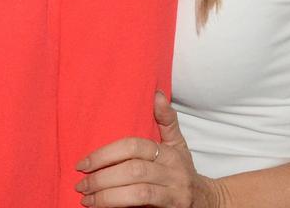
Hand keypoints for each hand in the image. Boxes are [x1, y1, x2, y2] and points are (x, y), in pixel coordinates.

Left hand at [75, 91, 223, 207]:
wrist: (209, 202)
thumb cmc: (183, 170)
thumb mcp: (178, 144)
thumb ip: (166, 121)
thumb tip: (156, 93)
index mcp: (168, 152)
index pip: (133, 147)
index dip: (105, 154)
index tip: (82, 164)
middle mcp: (172, 172)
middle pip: (133, 171)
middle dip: (102, 178)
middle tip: (80, 185)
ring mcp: (175, 194)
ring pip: (139, 194)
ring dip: (108, 197)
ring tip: (87, 199)